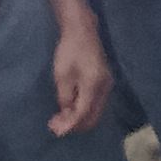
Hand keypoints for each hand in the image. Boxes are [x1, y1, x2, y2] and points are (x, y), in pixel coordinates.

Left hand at [48, 19, 112, 136]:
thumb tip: (66, 116)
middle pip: (92, 118)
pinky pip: (96, 104)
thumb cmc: (69, 51)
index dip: (69, 125)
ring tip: (60, 118)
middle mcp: (104, 88)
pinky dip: (84, 110)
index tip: (54, 129)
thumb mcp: (62, 76)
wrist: (83, 31)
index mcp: (93, 86)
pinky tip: (70, 108)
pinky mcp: (104, 82)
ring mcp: (107, 86)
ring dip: (79, 119)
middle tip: (56, 126)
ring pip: (95, 112)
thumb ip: (65, 98)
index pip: (83, 114)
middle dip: (74, 125)